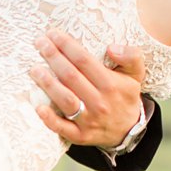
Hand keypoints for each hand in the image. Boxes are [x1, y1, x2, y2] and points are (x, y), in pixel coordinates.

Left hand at [30, 30, 145, 147]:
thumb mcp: (136, 74)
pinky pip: (63, 128)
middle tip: (39, 43)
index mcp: (111, 84)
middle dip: (53, 57)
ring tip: (34, 69)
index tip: (53, 34)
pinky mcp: (80, 136)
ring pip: (65, 100)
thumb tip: (112, 47)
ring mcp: (89, 120)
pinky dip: (50, 119)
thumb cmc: (125, 96)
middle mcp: (99, 102)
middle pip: (71, 76)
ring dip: (48, 84)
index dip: (67, 46)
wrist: (129, 130)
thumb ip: (131, 56)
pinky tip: (38, 107)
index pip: (84, 61)